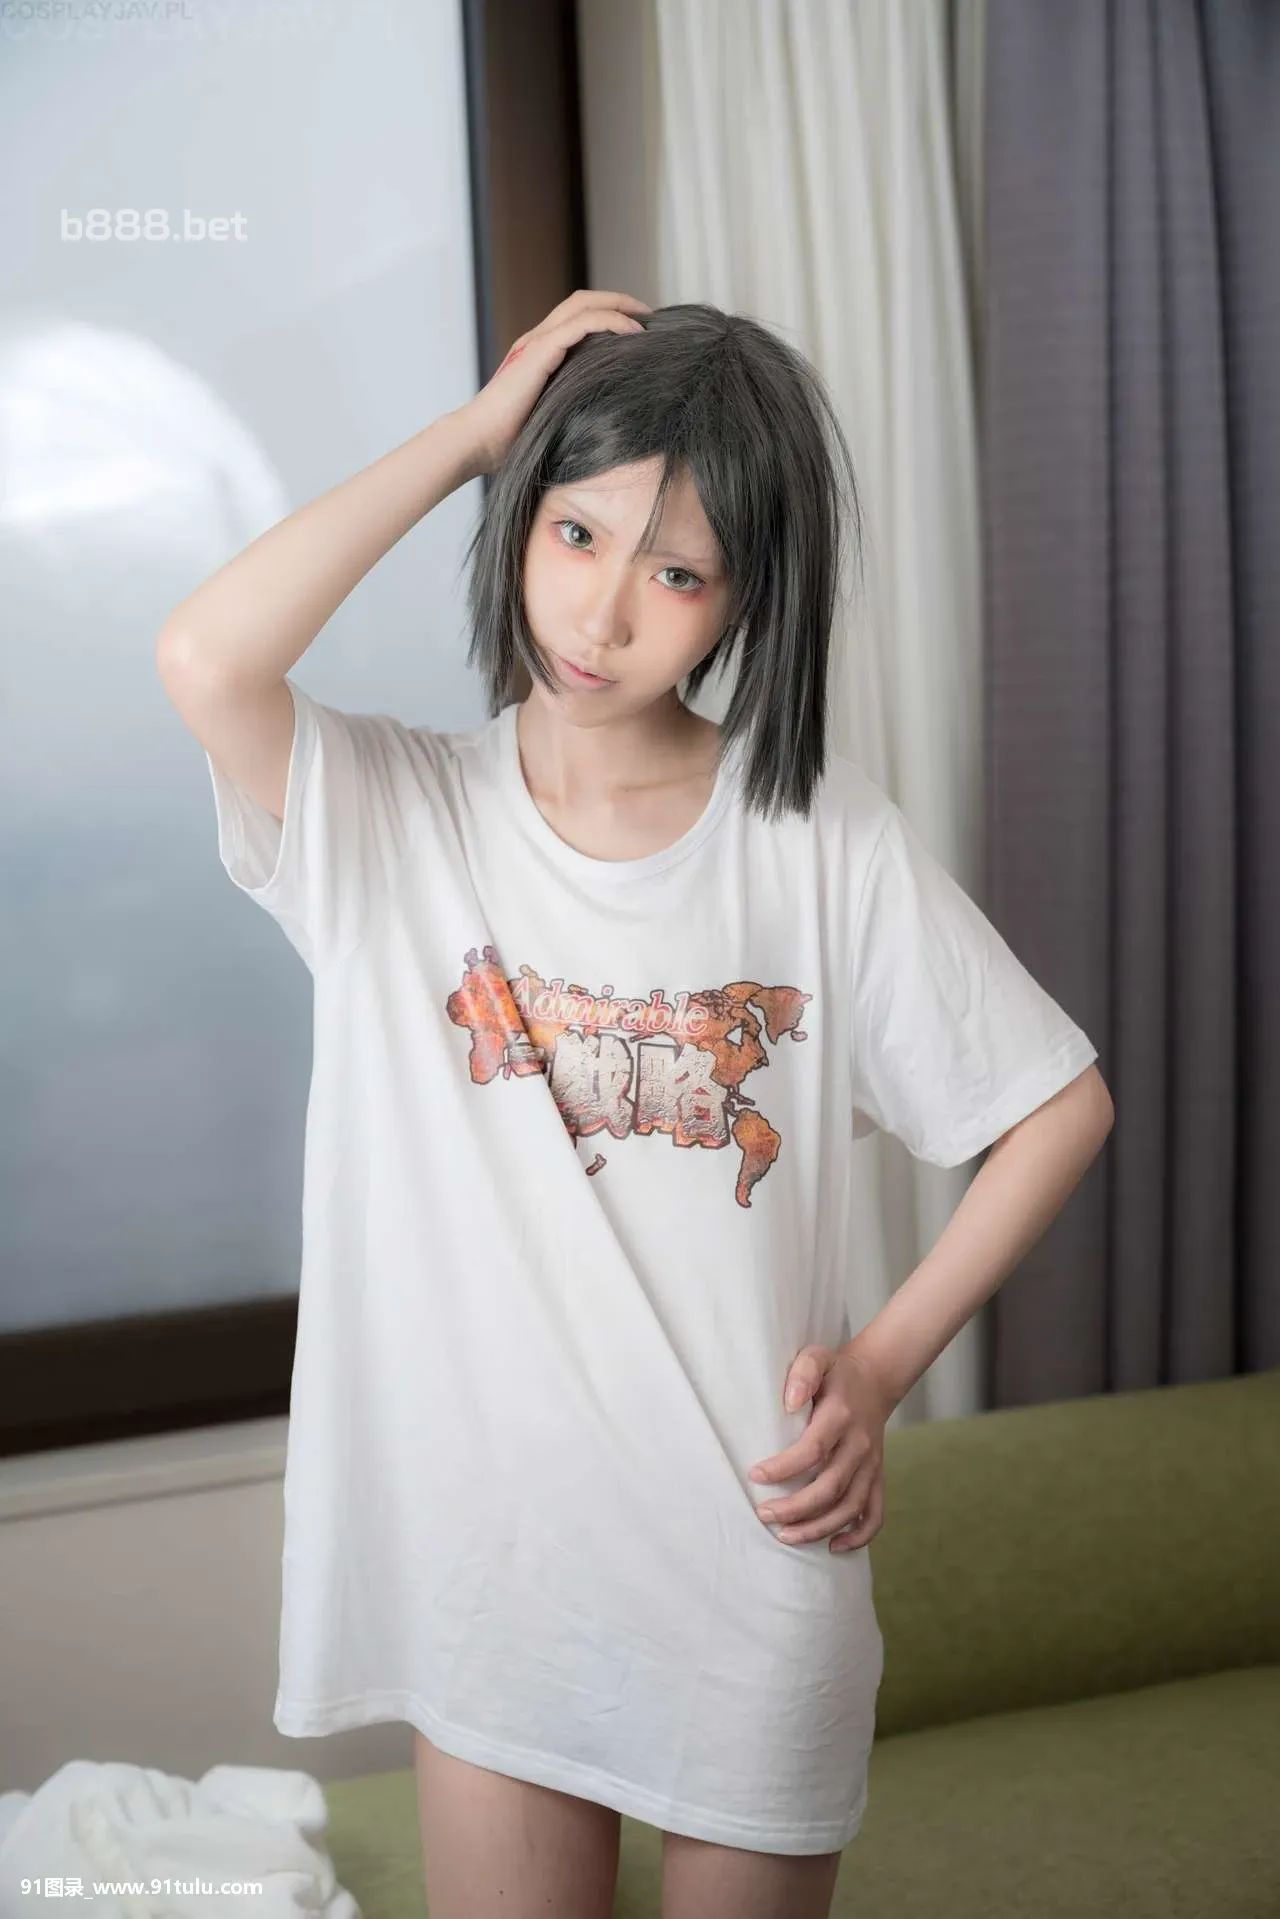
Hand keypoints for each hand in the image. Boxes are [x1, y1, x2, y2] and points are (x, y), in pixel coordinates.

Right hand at [460, 288, 650, 475]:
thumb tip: (601, 426)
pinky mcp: (542, 350)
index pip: (576, 319)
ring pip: (584, 303)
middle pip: (582, 301)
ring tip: (646, 317)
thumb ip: (570, 409)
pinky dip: (612, 321)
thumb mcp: (551, 420)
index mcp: (539, 354)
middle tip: (648, 315)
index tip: (637, 331)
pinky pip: (584, 323)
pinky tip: (634, 333)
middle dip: (618, 301)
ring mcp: (538, 341)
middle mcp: (538, 340)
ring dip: (619, 305)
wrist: (478, 441)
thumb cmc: (508, 443)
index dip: (607, 316)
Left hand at [748, 1346, 888, 1551]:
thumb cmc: (836, 1373)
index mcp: (841, 1416)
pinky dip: (859, 1536)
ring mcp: (871, 1464)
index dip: (784, 1467)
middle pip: (830, 1486)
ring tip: (785, 1536)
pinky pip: (875, 1514)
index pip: (813, 1449)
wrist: (875, 1380)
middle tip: (763, 1514)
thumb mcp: (817, 1357)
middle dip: (795, 1507)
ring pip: (850, 1507)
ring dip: (819, 1527)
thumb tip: (788, 1403)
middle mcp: (859, 1444)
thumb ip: (803, 1373)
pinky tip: (833, 1547)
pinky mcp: (878, 1477)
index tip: (754, 1476)